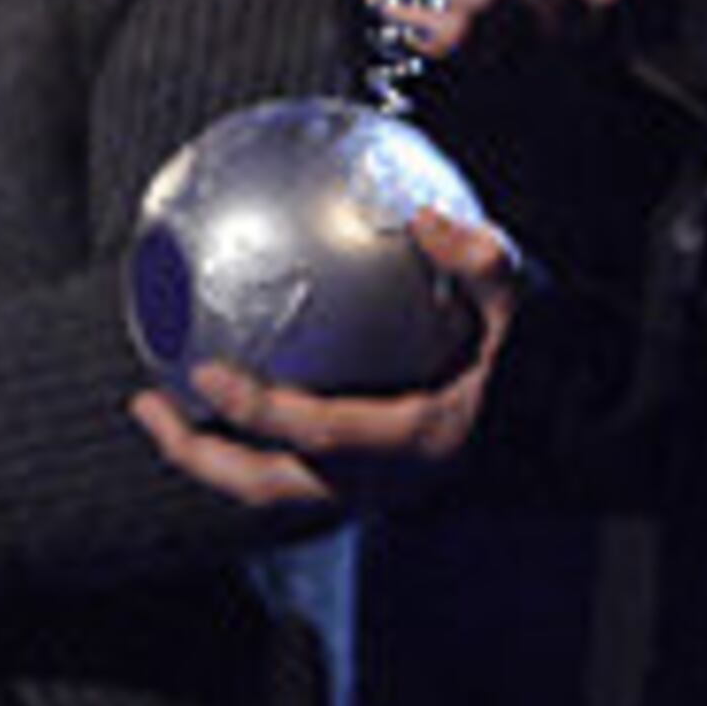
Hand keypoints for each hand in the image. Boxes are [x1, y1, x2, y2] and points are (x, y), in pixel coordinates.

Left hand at [127, 210, 521, 509]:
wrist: (559, 422)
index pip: (322, 435)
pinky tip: (210, 384)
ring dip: (208, 453)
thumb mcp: (521, 300)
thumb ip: (480, 261)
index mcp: (415, 440)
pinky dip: (241, 438)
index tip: (207, 370)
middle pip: (270, 486)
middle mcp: (382, 481)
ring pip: (269, 488)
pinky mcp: (358, 479)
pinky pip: (284, 467)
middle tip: (147, 404)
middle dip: (201, 455)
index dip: (260, 411)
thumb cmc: (538, 356)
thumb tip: (422, 216)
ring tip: (155, 402)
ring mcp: (367, 489)